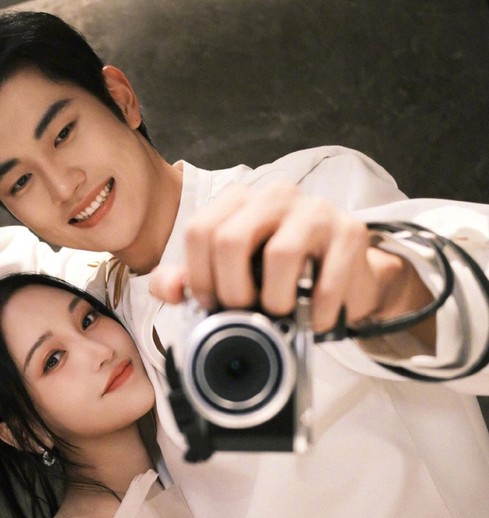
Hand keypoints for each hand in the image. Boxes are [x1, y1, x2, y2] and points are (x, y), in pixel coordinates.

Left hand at [150, 180, 433, 340]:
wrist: (343, 274)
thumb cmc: (276, 274)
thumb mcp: (229, 274)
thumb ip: (190, 279)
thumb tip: (167, 288)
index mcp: (238, 201)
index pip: (200, 231)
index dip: (200, 277)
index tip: (212, 304)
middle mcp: (274, 195)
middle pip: (231, 239)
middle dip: (233, 291)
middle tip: (245, 312)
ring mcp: (314, 210)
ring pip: (280, 255)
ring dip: (275, 301)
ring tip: (281, 314)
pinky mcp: (350, 232)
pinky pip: (326, 279)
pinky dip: (316, 313)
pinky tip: (314, 322)